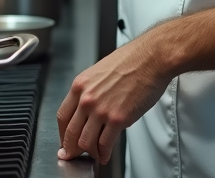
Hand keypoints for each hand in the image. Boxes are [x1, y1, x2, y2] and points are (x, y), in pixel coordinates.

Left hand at [56, 34, 171, 164]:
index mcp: (80, 85)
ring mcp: (101, 110)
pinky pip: (105, 144)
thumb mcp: (100, 72)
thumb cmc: (131, 61)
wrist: (151, 58)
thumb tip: (90, 109)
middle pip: (70, 132)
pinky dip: (104, 154)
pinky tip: (105, 155)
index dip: (63, 133)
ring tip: (94, 155)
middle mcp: (87, 99)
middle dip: (71, 148)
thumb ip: (91, 91)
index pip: (62, 116)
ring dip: (89, 152)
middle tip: (73, 155)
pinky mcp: (118, 119)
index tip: (65, 140)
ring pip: (85, 142)